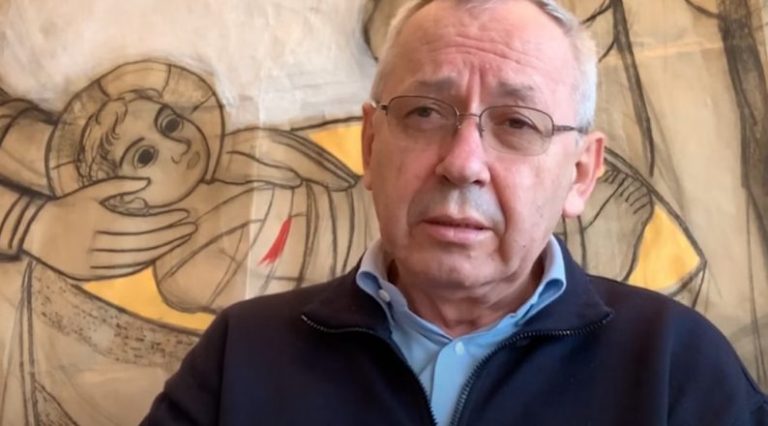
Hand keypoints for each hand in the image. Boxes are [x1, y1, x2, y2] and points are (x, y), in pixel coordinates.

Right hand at [22, 178, 197, 279]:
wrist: (34, 232)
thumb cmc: (68, 207)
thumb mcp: (90, 192)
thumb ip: (119, 185)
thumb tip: (148, 183)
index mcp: (98, 221)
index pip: (142, 223)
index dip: (165, 220)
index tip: (185, 214)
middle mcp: (96, 243)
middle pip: (144, 243)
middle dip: (171, 235)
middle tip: (191, 228)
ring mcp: (93, 262)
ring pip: (136, 259)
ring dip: (162, 250)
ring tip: (180, 239)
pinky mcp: (91, 275)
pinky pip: (124, 270)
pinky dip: (144, 263)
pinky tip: (159, 253)